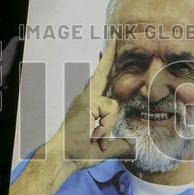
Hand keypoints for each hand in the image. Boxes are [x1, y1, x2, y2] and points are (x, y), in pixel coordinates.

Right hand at [57, 39, 130, 163]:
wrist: (61, 158)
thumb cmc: (76, 154)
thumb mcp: (104, 150)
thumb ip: (119, 145)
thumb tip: (132, 146)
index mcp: (89, 107)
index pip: (101, 84)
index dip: (106, 68)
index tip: (108, 53)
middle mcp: (86, 99)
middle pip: (101, 73)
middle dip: (108, 56)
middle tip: (115, 37)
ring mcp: (86, 99)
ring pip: (113, 103)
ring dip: (106, 126)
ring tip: (94, 137)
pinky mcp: (87, 102)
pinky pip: (110, 109)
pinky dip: (105, 125)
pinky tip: (94, 134)